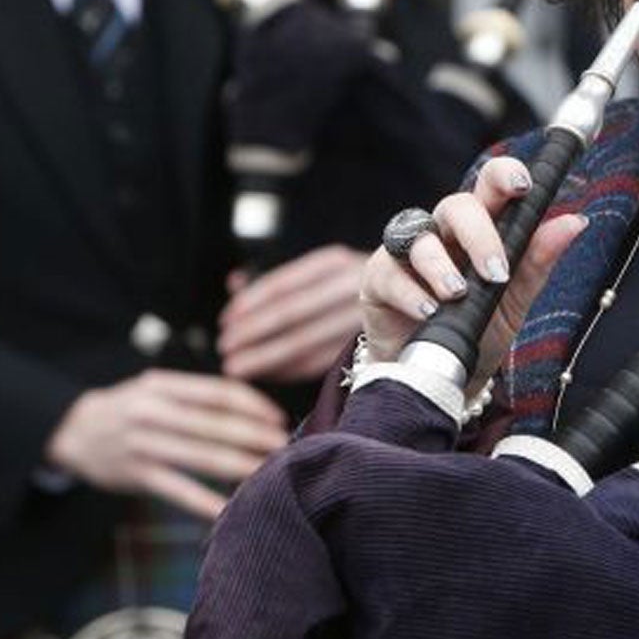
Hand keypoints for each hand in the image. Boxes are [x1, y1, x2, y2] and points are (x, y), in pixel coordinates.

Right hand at [44, 369, 289, 519]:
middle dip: (255, 437)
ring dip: (241, 466)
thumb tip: (254, 406)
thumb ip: (197, 394)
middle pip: (215, 425)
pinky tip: (231, 510)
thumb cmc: (130, 407)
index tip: (277, 417)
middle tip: (285, 446)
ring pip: (202, 458)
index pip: (218, 392)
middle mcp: (153, 412)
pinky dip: (207, 502)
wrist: (72, 431)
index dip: (253, 405)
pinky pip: (180, 492)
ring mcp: (144, 446)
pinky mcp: (137, 476)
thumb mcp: (157, 388)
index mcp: (163, 385)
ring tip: (270, 472)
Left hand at [220, 244, 365, 382]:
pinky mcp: (370, 344)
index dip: (250, 304)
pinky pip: (322, 361)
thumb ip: (280, 278)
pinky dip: (292, 370)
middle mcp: (351, 286)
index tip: (226, 321)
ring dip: (267, 357)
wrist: (412, 295)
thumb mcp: (323, 270)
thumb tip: (235, 282)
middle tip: (225, 350)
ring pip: (305, 341)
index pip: (284, 284)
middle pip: (291, 313)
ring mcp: (363, 316)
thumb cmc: (355, 286)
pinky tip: (271, 374)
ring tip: (238, 368)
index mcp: (334, 263)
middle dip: (253, 334)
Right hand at [358, 158, 587, 379]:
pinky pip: (388, 273)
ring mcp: (407, 255)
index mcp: (482, 229)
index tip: (523, 186)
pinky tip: (429, 312)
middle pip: (456, 206)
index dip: (504, 175)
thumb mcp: (515, 299)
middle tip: (496, 270)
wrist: (441, 378)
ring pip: (418, 236)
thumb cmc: (479, 330)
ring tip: (457, 294)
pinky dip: (412, 293)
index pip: (490, 185)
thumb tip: (575, 222)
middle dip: (478, 233)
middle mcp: (443, 233)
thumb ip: (539, 260)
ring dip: (440, 265)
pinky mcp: (378, 281)